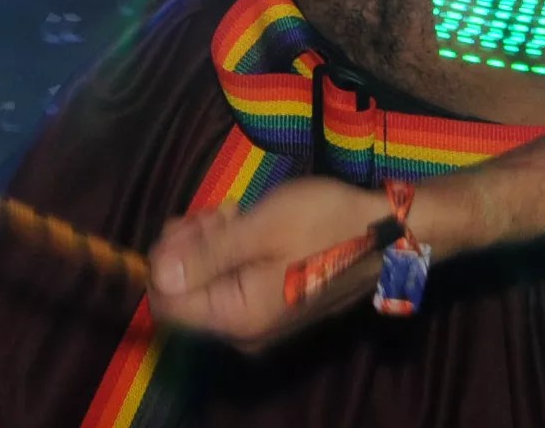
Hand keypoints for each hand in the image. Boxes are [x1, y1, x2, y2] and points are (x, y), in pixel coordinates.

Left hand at [145, 176, 392, 352]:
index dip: (164, 260)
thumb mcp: (258, 228)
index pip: (165, 303)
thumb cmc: (324, 224)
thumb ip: (204, 254)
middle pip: (186, 294)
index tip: (190, 221)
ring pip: (209, 284)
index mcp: (236, 317)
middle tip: (217, 211)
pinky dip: (232, 253)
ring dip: (211, 245)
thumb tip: (155, 275)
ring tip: (236, 213)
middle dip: (189, 248)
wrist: (389, 233)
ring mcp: (262, 324)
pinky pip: (234, 284)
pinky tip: (248, 225)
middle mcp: (244, 332)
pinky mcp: (276, 308)